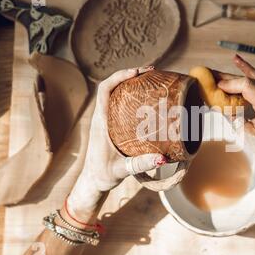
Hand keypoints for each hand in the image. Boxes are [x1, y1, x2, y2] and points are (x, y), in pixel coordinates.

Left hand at [66, 67, 166, 220]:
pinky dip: (134, 96)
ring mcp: (107, 120)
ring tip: (152, 79)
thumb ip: (141, 164)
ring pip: (117, 93)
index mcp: (100, 122)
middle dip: (131, 75)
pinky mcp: (113, 126)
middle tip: (152, 72)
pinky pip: (122, 103)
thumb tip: (162, 158)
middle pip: (113, 86)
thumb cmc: (103, 175)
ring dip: (132, 83)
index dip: (119, 76)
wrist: (92, 182)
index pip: (104, 89)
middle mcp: (102, 117)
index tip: (138, 72)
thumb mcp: (122, 170)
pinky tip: (148, 99)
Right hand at [216, 55, 254, 180]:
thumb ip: (235, 117)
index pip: (248, 86)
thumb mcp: (249, 135)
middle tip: (210, 75)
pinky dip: (249, 72)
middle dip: (228, 78)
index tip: (216, 86)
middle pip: (249, 80)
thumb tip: (219, 105)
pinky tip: (237, 61)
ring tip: (217, 71)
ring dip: (235, 75)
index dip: (230, 84)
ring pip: (254, 79)